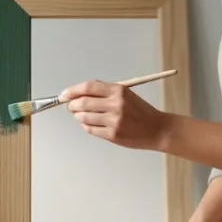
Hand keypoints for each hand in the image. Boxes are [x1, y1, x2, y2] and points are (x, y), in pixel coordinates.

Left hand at [60, 80, 174, 150]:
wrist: (157, 129)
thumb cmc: (140, 111)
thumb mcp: (125, 95)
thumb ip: (104, 93)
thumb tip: (77, 94)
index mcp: (119, 91)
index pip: (89, 87)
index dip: (73, 91)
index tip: (64, 95)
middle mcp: (116, 104)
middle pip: (82, 102)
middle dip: (72, 105)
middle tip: (70, 106)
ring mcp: (114, 120)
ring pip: (83, 117)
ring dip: (78, 116)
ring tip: (81, 115)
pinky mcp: (113, 134)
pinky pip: (90, 129)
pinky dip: (86, 125)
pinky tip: (91, 123)